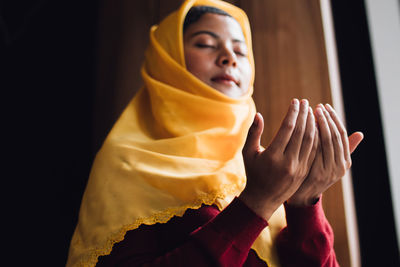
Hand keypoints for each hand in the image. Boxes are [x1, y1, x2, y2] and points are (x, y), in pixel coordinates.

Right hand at [239, 99, 317, 219]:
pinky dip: (316, 137)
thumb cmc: (253, 172)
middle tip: (306, 102)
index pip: (287, 129)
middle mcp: (287, 162)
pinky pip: (314, 150)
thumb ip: (253, 133)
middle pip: (301, 133)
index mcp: (272, 156)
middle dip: (304, 115)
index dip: (292, 113)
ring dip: (313, 124)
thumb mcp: (248, 153)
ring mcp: (298, 168)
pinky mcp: (305, 172)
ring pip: (310, 141)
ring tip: (312, 111)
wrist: (263, 199)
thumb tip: (258, 114)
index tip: (296, 101)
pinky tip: (316, 127)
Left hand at [287, 104, 363, 205]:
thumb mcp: (330, 162)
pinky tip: (305, 127)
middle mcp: (340, 166)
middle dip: (326, 119)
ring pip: (326, 142)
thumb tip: (361, 133)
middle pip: (335, 136)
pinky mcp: (317, 173)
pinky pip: (316, 151)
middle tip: (317, 106)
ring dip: (319, 125)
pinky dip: (312, 137)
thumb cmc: (314, 174)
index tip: (325, 106)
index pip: (342, 134)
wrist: (302, 196)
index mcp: (345, 162)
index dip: (334, 119)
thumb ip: (342, 148)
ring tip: (311, 112)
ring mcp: (330, 171)